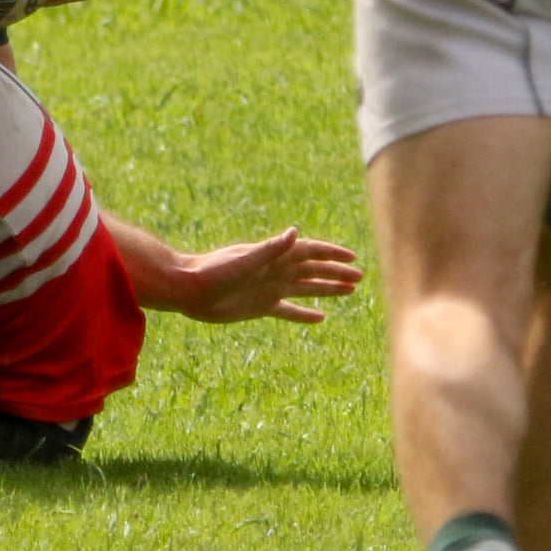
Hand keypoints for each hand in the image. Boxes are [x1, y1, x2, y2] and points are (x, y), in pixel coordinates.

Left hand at [182, 228, 362, 323]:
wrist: (190, 290)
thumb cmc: (214, 271)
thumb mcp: (244, 260)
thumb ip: (270, 248)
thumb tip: (295, 232)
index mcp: (273, 256)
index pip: (309, 251)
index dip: (331, 254)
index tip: (353, 258)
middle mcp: (274, 271)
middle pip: (312, 270)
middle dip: (336, 272)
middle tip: (360, 277)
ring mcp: (269, 288)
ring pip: (306, 288)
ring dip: (327, 289)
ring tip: (350, 291)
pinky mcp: (261, 306)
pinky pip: (289, 310)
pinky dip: (305, 314)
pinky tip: (321, 318)